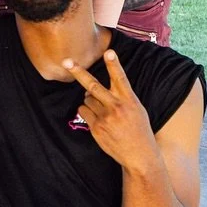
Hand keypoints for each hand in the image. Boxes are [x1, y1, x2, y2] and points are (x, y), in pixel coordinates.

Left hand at [63, 50, 156, 169]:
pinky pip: (83, 111)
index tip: (109, 52)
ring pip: (87, 99)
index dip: (114, 65)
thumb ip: (119, 97)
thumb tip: (91, 90)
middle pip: (93, 86)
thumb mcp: (137, 109)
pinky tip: (98, 120)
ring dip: (90, 101)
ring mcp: (105, 118)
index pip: (121, 79)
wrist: (139, 155)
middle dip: (79, 72)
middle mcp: (117, 107)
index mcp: (130, 100)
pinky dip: (86, 112)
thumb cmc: (138, 129)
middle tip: (67, 61)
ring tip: (104, 112)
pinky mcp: (96, 127)